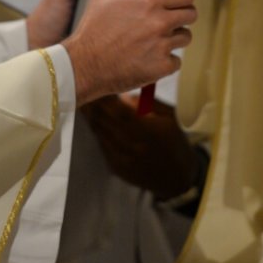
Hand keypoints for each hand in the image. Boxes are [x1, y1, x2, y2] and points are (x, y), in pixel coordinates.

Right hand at [62, 0, 195, 105]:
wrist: (83, 64)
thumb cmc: (93, 28)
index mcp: (149, 2)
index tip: (176, 0)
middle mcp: (159, 22)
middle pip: (191, 14)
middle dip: (181, 17)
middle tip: (167, 20)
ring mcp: (162, 46)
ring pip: (185, 37)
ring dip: (174, 38)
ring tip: (155, 39)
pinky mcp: (161, 67)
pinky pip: (176, 61)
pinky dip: (166, 62)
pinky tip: (150, 58)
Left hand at [81, 94, 196, 199]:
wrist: (176, 177)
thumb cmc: (175, 142)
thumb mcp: (170, 118)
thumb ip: (150, 104)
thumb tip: (125, 94)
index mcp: (151, 131)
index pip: (121, 111)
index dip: (107, 98)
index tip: (100, 85)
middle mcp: (135, 146)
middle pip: (107, 121)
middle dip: (95, 104)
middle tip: (86, 89)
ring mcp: (124, 159)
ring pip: (101, 132)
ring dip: (91, 116)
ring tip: (85, 101)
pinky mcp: (117, 167)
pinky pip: (101, 145)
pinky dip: (96, 130)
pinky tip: (92, 119)